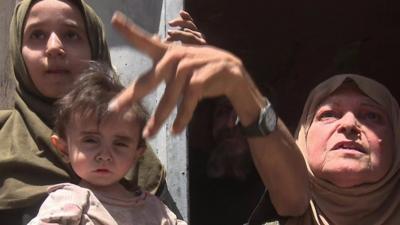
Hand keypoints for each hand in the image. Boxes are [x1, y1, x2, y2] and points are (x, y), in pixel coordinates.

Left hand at [110, 11, 262, 137]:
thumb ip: (162, 73)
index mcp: (168, 53)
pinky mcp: (203, 77)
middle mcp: (177, 57)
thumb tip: (138, 86)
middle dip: (132, 95)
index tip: (114, 19)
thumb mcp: (181, 68)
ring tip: (149, 134)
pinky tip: (176, 130)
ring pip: (170, 95)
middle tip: (115, 108)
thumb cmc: (201, 71)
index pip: (146, 42)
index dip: (131, 31)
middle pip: (150, 79)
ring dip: (160, 117)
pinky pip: (189, 100)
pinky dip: (183, 117)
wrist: (233, 74)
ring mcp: (190, 65)